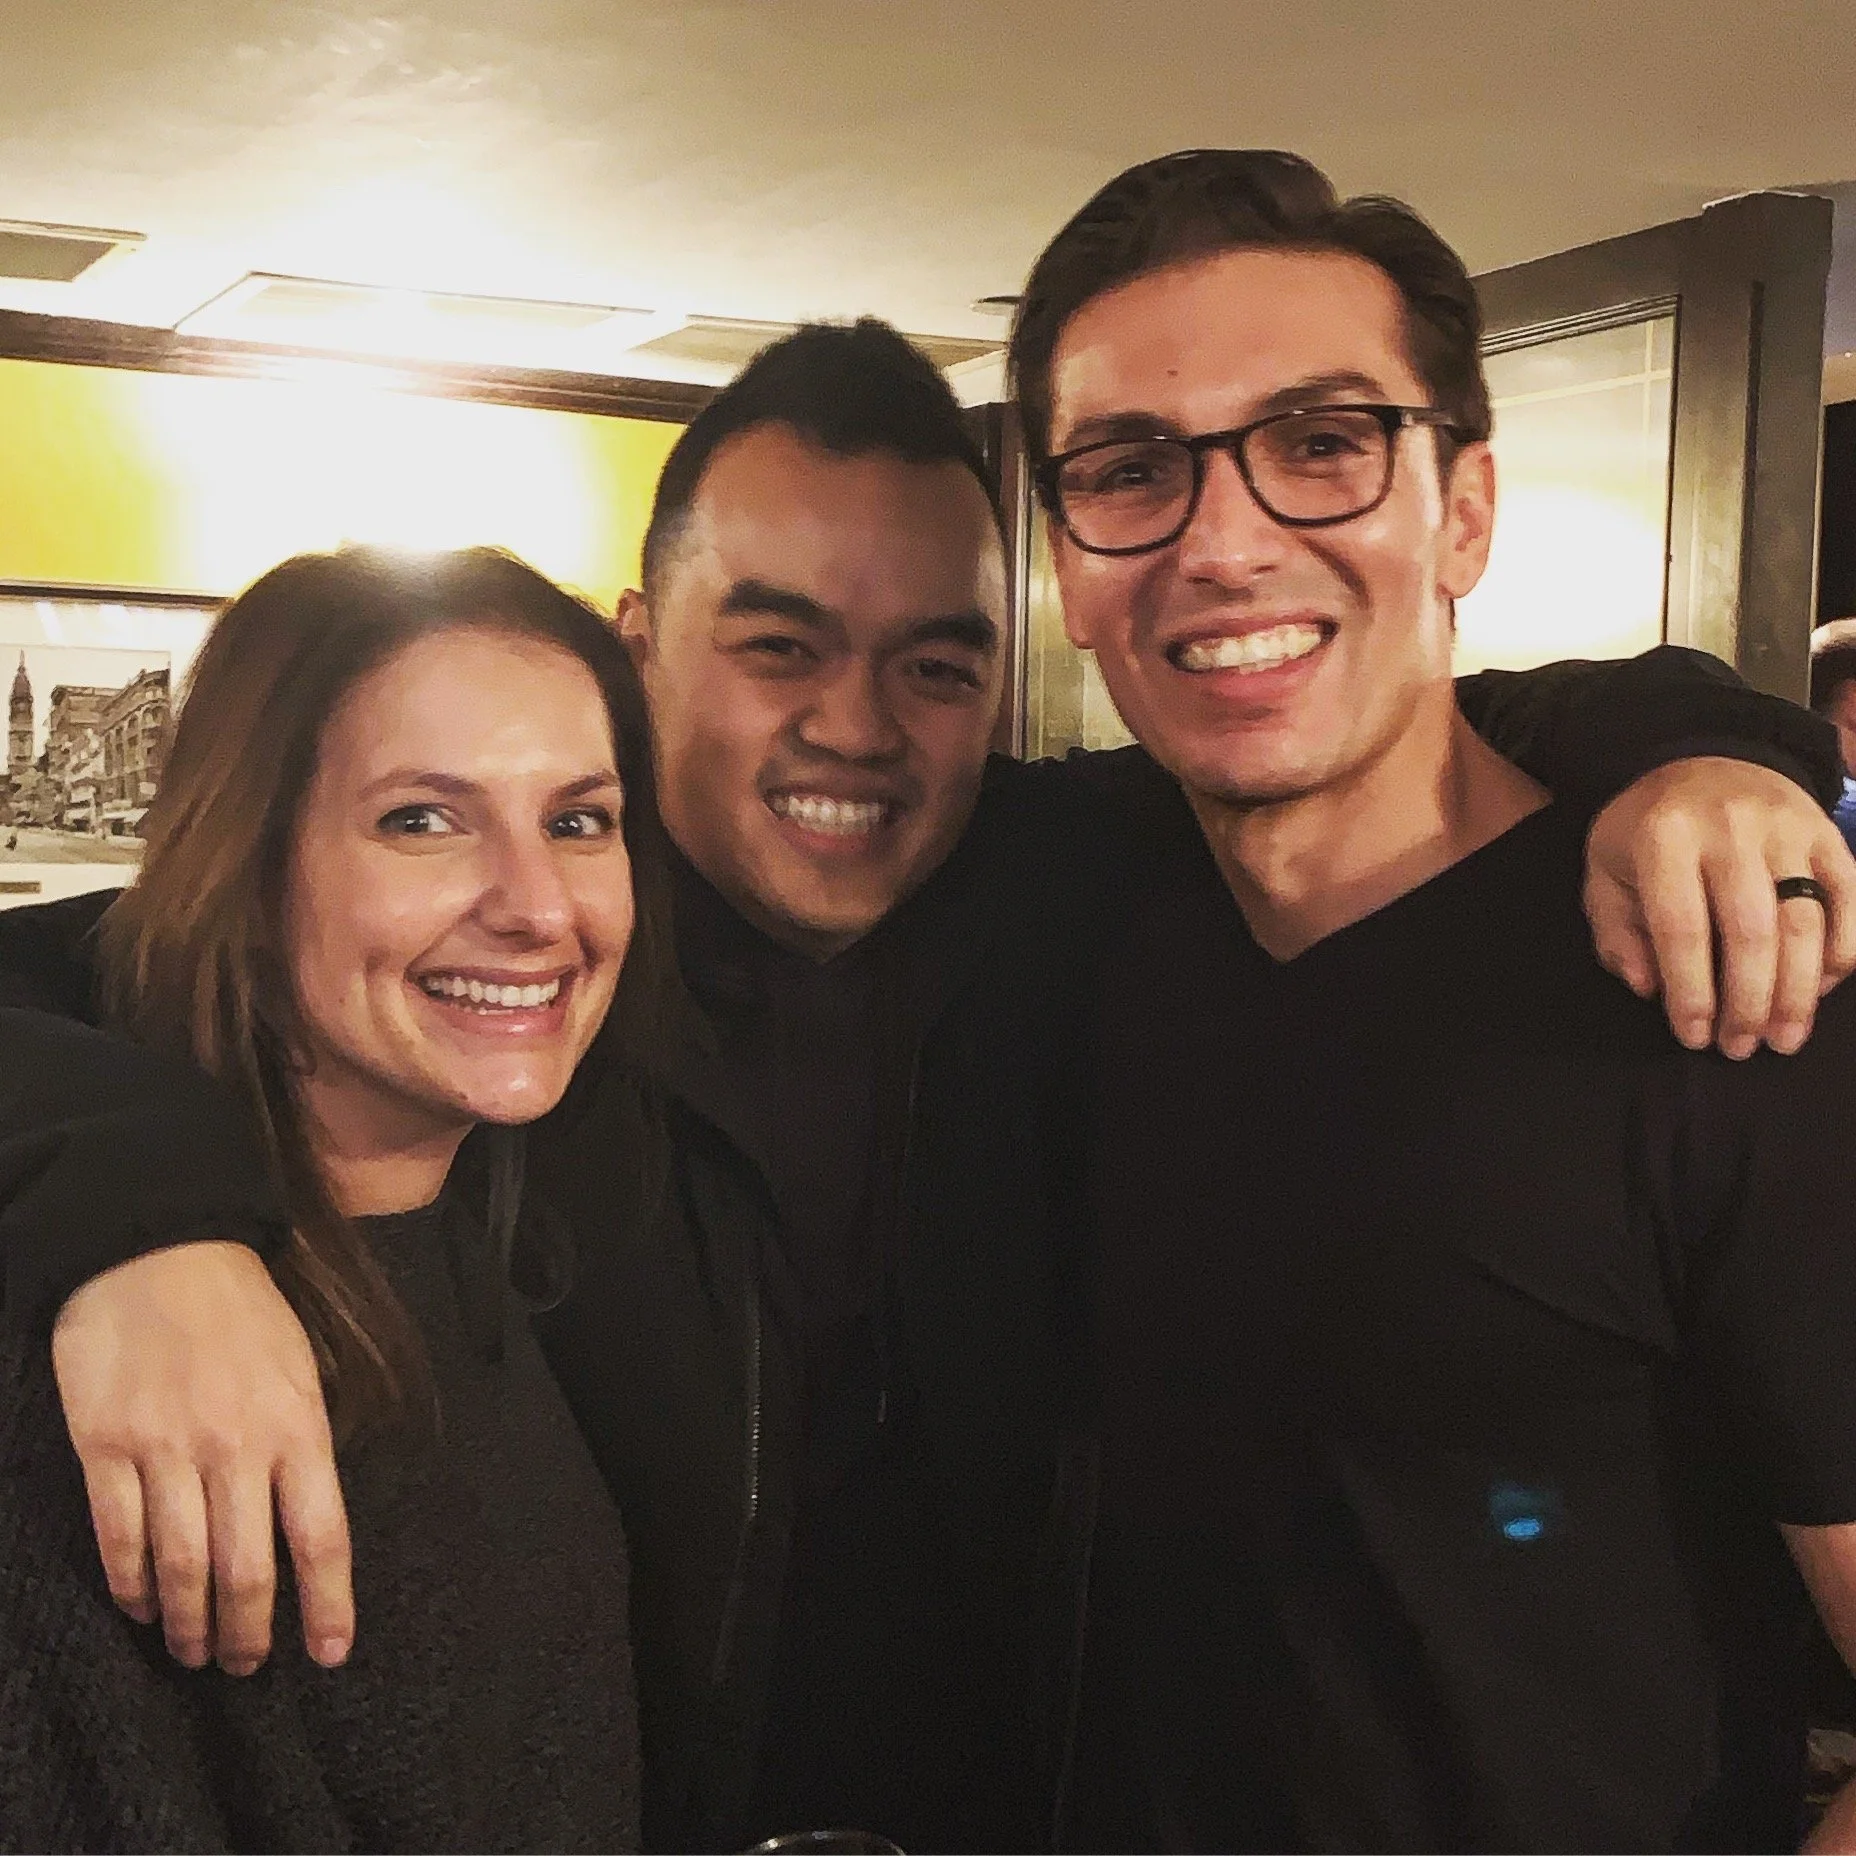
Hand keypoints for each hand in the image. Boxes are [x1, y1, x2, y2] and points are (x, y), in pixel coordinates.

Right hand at [51, 1240, 352, 1674]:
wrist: (162, 1250)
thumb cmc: (245, 1311)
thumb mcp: (303, 1366)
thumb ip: (305, 1442)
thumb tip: (307, 1521)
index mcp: (299, 1426)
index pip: (322, 1536)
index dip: (328, 1604)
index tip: (330, 1653)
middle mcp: (236, 1447)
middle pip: (248, 1570)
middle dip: (248, 1633)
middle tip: (245, 1666)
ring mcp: (167, 1448)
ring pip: (182, 1566)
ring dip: (190, 1622)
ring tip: (195, 1651)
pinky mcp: (105, 1445)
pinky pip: (119, 1536)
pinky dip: (131, 1584)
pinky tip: (142, 1606)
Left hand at [1585, 757, 1855, 1057]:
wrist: (1703, 757)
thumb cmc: (1647, 831)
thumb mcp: (1606, 872)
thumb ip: (1617, 932)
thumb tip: (1649, 990)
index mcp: (1665, 837)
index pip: (1682, 928)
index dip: (1691, 992)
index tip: (1693, 1037)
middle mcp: (1731, 829)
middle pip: (1751, 933)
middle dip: (1747, 1003)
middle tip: (1740, 1050)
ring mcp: (1788, 829)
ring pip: (1805, 923)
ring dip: (1796, 992)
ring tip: (1782, 1039)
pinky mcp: (1829, 833)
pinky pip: (1850, 900)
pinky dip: (1841, 952)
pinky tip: (1820, 990)